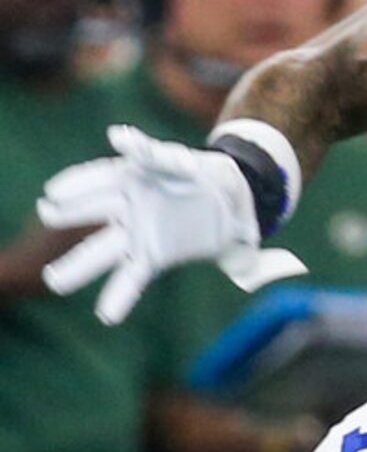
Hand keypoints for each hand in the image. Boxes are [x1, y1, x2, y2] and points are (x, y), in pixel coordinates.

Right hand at [37, 126, 304, 324]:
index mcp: (130, 178)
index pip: (97, 180)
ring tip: (55, 282)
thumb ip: (150, 153)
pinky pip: (133, 277)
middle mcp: (127, 207)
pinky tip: (106, 315)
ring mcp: (137, 234)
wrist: (234, 200)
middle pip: (92, 214)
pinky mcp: (153, 256)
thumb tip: (117, 137)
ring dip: (79, 267)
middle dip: (70, 216)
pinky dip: (119, 296)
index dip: (77, 185)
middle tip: (46, 217)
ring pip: (103, 251)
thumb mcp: (180, 161)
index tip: (53, 194)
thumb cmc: (203, 174)